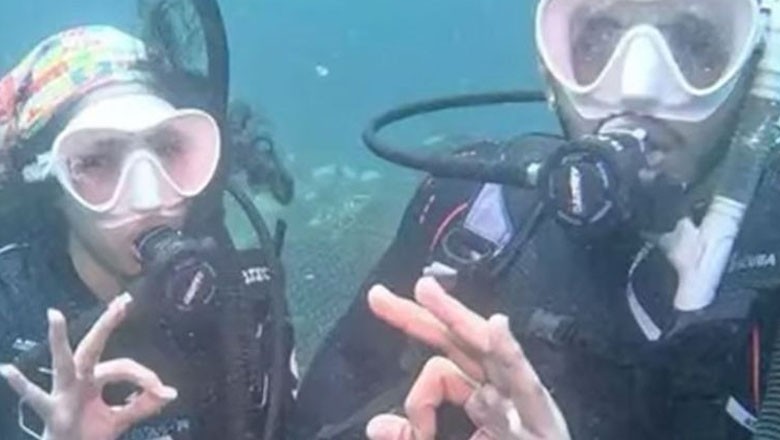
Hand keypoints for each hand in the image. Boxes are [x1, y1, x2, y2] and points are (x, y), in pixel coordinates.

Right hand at [0, 293, 176, 439]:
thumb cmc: (90, 432)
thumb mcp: (120, 417)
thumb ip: (143, 405)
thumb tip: (171, 394)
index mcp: (97, 379)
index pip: (125, 367)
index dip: (145, 377)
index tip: (165, 391)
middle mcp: (79, 379)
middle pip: (94, 346)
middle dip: (107, 323)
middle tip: (123, 301)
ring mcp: (63, 391)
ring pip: (64, 361)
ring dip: (59, 338)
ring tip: (54, 315)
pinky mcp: (51, 410)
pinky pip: (36, 397)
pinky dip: (21, 385)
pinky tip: (8, 370)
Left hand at [365, 278, 568, 439]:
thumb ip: (414, 437)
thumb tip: (376, 425)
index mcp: (483, 398)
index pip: (442, 368)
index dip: (417, 396)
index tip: (393, 430)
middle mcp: (502, 392)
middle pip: (459, 341)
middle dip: (421, 315)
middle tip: (377, 296)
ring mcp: (522, 402)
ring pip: (487, 348)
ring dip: (455, 317)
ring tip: (425, 291)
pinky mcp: (541, 419)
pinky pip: (524, 382)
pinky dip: (510, 353)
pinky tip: (496, 327)